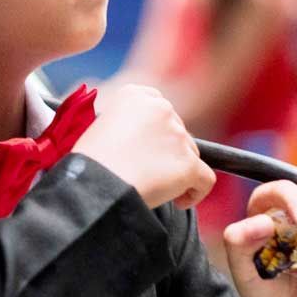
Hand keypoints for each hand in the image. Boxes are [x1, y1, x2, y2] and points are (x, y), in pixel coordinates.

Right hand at [72, 84, 215, 208]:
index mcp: (135, 95)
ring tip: (156, 188)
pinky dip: (196, 191)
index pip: (159, 106)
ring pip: (191, 154)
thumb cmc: (90, 162)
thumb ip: (126, 122)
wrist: (95, 184)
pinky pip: (206, 179)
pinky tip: (179, 201)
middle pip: (178, 130)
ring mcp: (177, 135)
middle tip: (148, 171)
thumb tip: (141, 140)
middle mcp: (161, 108)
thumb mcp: (100, 126)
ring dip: (178, 170)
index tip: (147, 147)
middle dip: (168, 151)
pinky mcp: (188, 163)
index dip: (157, 130)